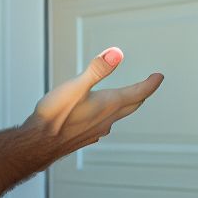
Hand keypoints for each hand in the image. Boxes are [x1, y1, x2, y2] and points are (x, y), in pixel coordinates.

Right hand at [26, 47, 162, 158]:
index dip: (150, 84)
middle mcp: (107, 119)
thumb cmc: (55, 115)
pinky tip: (100, 117)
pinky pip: (104, 125)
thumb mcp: (75, 86)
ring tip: (127, 98)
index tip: (159, 77)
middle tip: (148, 85)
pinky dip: (108, 116)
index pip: (137, 93)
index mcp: (108, 105)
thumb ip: (97, 69)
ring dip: (125, 105)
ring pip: (118, 116)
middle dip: (141, 94)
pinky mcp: (86, 136)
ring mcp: (97, 130)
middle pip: (131, 105)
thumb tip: (116, 53)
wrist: (38, 144)